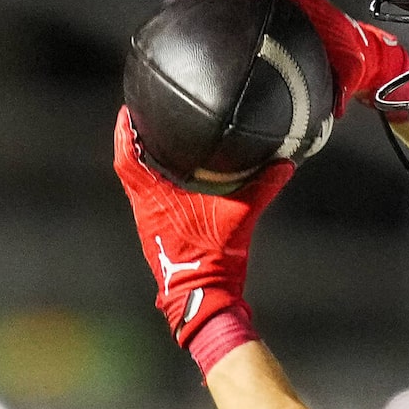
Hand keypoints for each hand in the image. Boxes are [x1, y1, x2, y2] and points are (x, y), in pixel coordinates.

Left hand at [113, 111, 292, 372]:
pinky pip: (148, 199)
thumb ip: (262, 188)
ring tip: (155, 142)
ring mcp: (149, 222)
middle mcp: (144, 209)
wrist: (204, 298)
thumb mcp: (241, 218)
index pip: (127, 157)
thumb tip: (285, 163)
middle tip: (142, 120)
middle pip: (128, 167)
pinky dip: (154, 182)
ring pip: (137, 184)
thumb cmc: (213, 259)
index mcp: (153, 199)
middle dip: (132, 142)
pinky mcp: (158, 234)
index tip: (128, 110)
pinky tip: (172, 178)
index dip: (124, 132)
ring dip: (142, 163)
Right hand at [208, 0, 408, 109]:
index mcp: (311, 7)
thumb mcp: (352, 73)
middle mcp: (301, 2)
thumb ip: (343, 88)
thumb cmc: (358, 62)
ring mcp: (297, 8)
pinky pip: (270, 7)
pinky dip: (251, 10)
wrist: (369, 57)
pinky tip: (232, 24)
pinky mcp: (295, 18)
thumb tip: (336, 109)